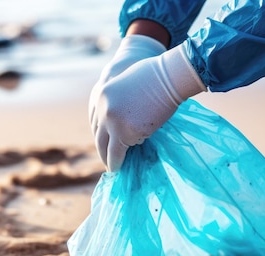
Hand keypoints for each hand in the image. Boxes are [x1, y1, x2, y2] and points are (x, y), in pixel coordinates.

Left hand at [91, 44, 205, 170]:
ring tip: (112, 167)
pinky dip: (115, 163)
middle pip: (97, 134)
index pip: (95, 120)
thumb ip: (123, 100)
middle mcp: (102, 109)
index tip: (105, 142)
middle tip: (106, 159)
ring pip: (104, 146)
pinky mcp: (124, 133)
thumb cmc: (157, 76)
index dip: (101, 134)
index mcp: (100, 95)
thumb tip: (127, 117)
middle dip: (102, 148)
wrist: (169, 77)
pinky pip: (116, 153)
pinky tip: (118, 168)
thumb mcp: (129, 85)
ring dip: (107, 159)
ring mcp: (111, 121)